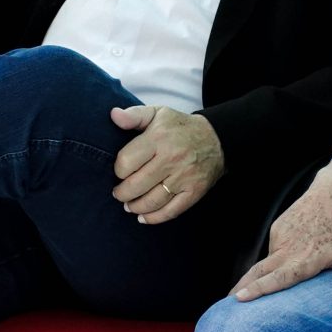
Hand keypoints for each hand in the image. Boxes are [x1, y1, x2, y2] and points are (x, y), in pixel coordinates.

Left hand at [110, 104, 224, 224]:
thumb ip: (134, 115)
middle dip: (122, 193)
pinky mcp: (194, 191)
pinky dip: (154, 218)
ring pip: (151, 201)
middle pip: (135, 186)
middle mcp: (170, 159)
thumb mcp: (158, 113)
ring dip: (135, 207)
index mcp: (158, 139)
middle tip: (119, 193)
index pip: (126, 162)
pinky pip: (171, 211)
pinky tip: (143, 217)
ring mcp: (183, 178)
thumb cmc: (181, 127)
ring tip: (128, 205)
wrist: (218, 139)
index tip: (120, 171)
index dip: (118, 170)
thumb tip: (113, 115)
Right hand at [231, 153, 331, 308]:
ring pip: (267, 261)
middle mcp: (289, 247)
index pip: (279, 278)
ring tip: (249, 293)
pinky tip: (281, 263)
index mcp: (306, 258)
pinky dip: (273, 260)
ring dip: (258, 277)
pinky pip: (273, 249)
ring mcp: (281, 235)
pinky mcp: (278, 227)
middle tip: (226, 305)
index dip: (259, 289)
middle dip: (242, 288)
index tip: (239, 298)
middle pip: (259, 272)